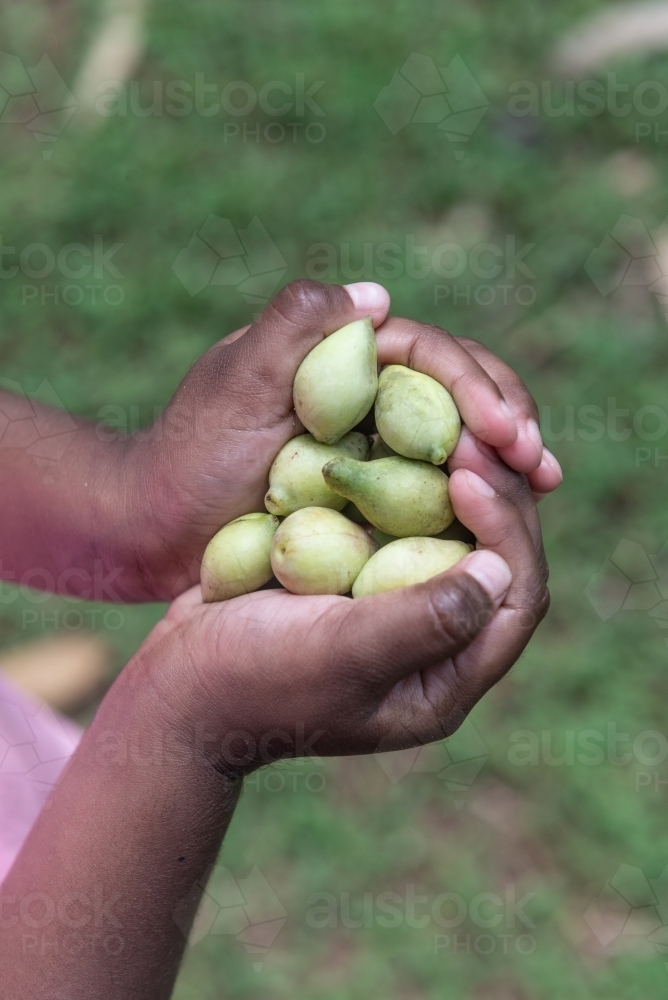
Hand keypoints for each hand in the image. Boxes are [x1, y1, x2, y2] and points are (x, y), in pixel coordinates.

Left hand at [126, 280, 559, 599]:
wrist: (156, 525)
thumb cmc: (189, 455)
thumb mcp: (235, 383)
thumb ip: (294, 325)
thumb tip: (377, 295)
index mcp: (345, 352)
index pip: (431, 356)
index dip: (476, 388)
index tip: (504, 433)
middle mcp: (368, 390)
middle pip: (459, 393)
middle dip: (507, 421)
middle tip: (542, 468)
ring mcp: (375, 441)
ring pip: (458, 441)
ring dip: (503, 462)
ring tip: (541, 489)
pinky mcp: (373, 491)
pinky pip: (434, 489)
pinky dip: (471, 500)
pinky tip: (501, 523)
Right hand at [140, 454, 547, 767]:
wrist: (177, 685)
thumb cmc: (252, 679)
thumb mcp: (340, 653)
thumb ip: (425, 620)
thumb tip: (501, 571)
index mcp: (445, 682)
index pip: (516, 601)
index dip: (508, 531)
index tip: (471, 472)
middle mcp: (436, 650)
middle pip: (496, 563)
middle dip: (493, 498)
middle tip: (469, 434)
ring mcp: (399, 613)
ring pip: (457, 537)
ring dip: (457, 484)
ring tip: (444, 428)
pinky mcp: (363, 583)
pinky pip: (408, 527)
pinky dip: (411, 485)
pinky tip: (397, 441)